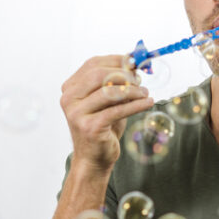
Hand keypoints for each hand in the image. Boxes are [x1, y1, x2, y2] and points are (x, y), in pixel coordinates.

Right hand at [60, 55, 153, 171]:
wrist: (93, 158)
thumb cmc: (103, 127)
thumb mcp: (108, 101)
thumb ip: (117, 83)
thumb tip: (134, 65)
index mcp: (70, 88)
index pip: (92, 64)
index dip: (116, 60)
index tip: (135, 62)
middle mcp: (69, 99)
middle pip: (98, 74)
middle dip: (124, 74)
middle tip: (140, 80)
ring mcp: (77, 113)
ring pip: (109, 91)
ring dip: (132, 90)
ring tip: (145, 93)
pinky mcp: (90, 127)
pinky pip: (118, 110)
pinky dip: (136, 104)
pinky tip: (148, 102)